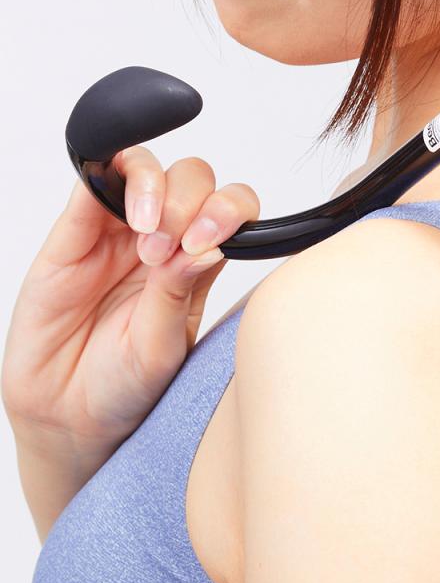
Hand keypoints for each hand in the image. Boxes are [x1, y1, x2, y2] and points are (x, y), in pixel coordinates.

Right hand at [1, 146, 259, 453]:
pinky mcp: (73, 232)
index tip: (208, 242)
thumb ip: (179, 291)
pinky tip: (123, 210)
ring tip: (147, 243)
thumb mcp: (161, 345)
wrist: (67, 414)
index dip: (228, 211)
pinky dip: (109, 176)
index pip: (230, 210)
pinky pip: (92, 181)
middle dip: (192, 203)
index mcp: (197, 264)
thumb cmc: (125, 383)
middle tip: (171, 252)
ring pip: (146, 169)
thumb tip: (211, 243)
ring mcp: (118, 231)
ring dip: (157, 191)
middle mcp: (163, 239)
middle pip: (194, 179)